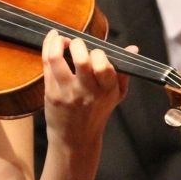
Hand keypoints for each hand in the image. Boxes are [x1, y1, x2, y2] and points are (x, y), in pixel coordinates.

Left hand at [40, 31, 127, 149]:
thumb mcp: (116, 96)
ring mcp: (67, 92)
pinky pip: (47, 64)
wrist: (75, 140)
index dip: (99, 52)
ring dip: (58, 42)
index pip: (104, 65)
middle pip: (82, 59)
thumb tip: (133, 49)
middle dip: (79, 44)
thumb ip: (124, 71)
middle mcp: (87, 91)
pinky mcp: (51, 93)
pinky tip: (52, 40)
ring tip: (62, 40)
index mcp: (107, 90)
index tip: (95, 51)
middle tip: (77, 44)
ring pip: (57, 59)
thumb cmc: (96, 114)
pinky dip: (48, 46)